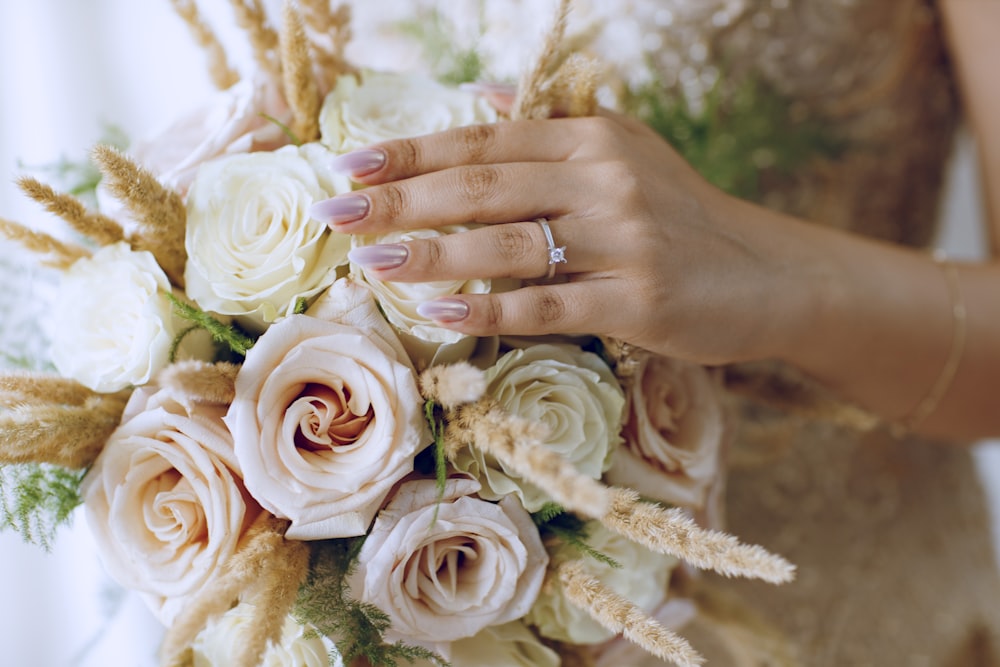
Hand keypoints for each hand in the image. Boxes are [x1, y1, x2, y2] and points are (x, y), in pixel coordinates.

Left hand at [310, 113, 808, 364]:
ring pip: (507, 244)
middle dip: (401, 201)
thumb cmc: (682, 217)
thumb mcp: (626, 153)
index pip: (484, 142)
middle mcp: (604, 179)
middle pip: (483, 187)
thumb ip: (550, 128)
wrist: (769, 273)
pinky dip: (490, 309)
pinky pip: (549, 304)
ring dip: (432, 254)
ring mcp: (623, 239)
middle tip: (336, 217)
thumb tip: (477, 99)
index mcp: (591, 139)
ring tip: (371, 263)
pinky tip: (439, 313)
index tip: (350, 168)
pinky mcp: (638, 299)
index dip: (412, 153)